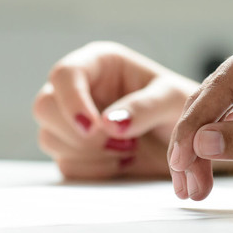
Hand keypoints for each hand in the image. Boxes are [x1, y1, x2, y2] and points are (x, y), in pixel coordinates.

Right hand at [33, 42, 198, 179]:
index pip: (64, 74)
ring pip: (49, 137)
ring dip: (88, 153)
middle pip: (44, 107)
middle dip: (78, 133)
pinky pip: (65, 164)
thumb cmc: (181, 108)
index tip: (93, 128)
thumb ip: (144, 107)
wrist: (188, 143)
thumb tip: (108, 124)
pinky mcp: (72, 149)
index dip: (71, 101)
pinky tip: (122, 161)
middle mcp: (78, 89)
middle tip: (120, 144)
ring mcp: (70, 120)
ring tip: (128, 151)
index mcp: (97, 63)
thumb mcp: (173, 99)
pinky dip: (93, 169)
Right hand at [167, 18, 232, 199]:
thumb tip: (201, 144)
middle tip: (186, 183)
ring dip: (198, 149)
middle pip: (212, 97)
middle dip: (195, 142)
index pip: (226, 83)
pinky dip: (210, 146)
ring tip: (191, 187)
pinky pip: (221, 118)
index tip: (181, 158)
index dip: (197, 123)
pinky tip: (199, 172)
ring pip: (211, 110)